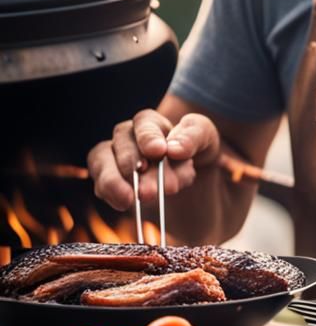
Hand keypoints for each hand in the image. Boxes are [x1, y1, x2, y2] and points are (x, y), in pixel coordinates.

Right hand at [87, 109, 221, 211]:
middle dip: (135, 167)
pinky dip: (111, 194)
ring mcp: (113, 157)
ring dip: (114, 182)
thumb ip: (192, 137)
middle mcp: (128, 136)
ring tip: (130, 200)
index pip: (144, 123)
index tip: (159, 152)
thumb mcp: (205, 137)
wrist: (189, 175)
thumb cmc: (194, 148)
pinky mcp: (107, 179)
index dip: (149, 137)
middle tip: (148, 189)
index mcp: (151, 122)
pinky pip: (100, 184)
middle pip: (123, 144)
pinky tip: (125, 203)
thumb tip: (174, 149)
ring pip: (102, 162)